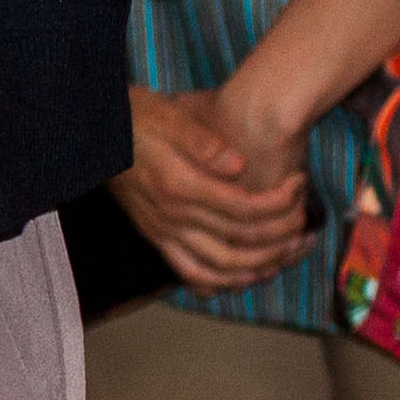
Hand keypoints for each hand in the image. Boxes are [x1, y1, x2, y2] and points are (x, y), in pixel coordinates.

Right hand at [116, 85, 309, 289]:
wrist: (93, 132)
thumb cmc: (136, 118)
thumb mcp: (169, 116)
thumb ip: (204, 142)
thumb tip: (238, 166)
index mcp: (179, 186)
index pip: (243, 208)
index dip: (280, 203)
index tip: (299, 185)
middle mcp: (171, 217)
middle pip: (239, 242)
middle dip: (281, 238)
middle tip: (306, 228)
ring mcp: (161, 232)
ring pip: (219, 268)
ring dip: (259, 267)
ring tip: (286, 255)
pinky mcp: (155, 238)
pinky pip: (191, 274)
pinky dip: (222, 282)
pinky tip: (245, 275)